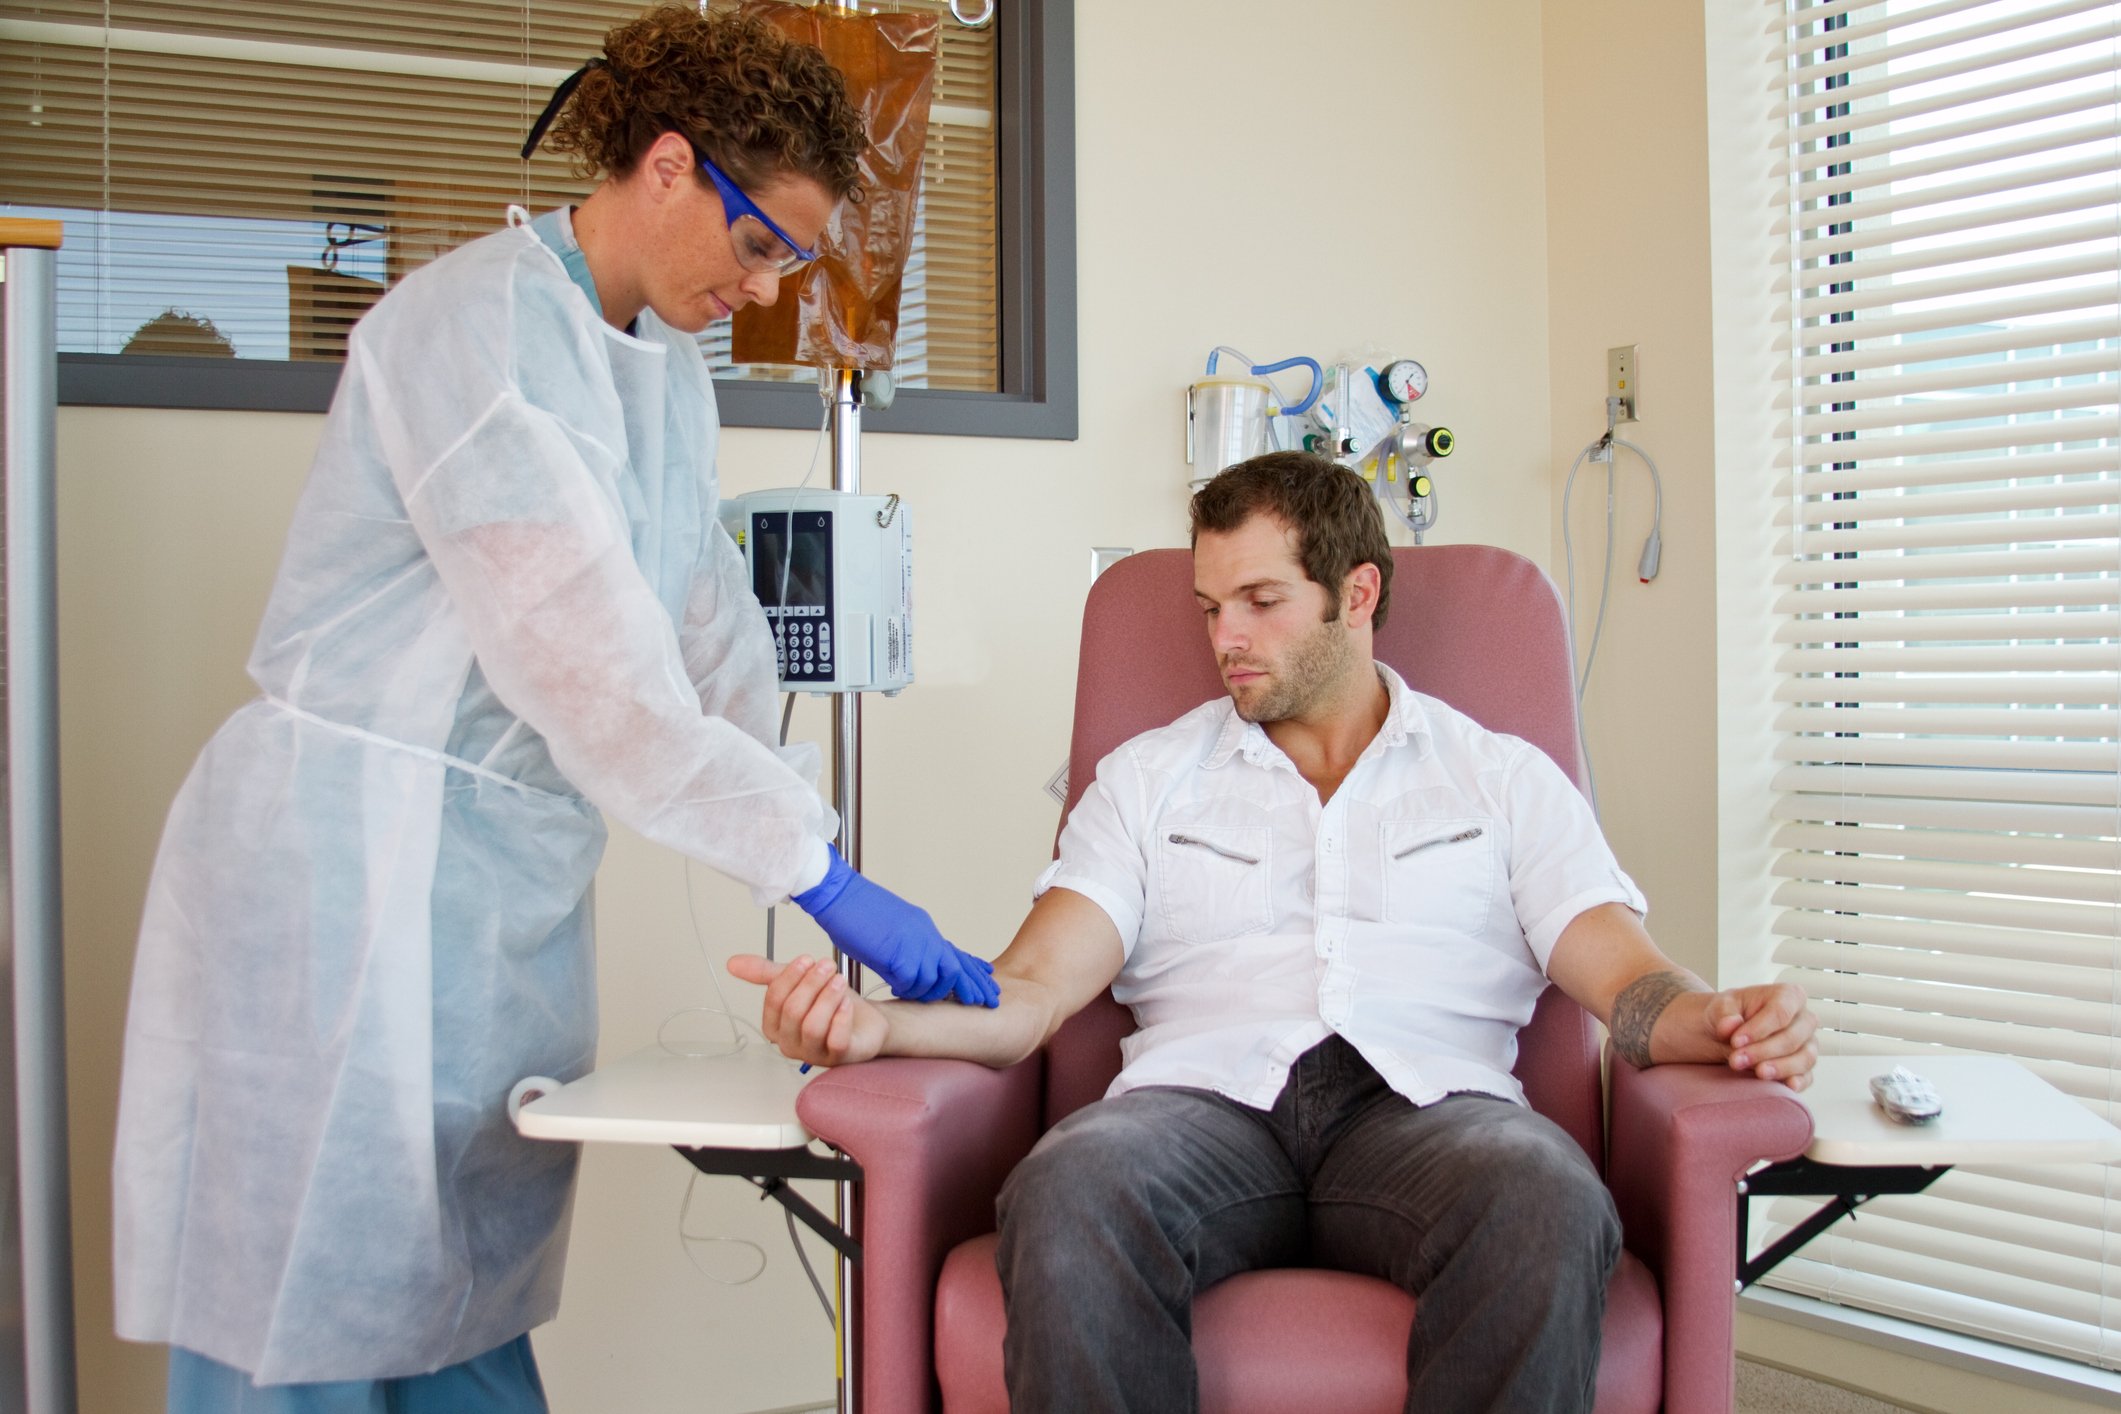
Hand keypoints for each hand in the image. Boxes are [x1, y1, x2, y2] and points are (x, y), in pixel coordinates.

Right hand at [728, 954, 887, 1066]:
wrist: (866, 1021)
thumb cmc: (829, 1005)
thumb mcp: (798, 983)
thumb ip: (766, 974)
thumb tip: (732, 963)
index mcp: (775, 1028)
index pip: (773, 1000)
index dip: (790, 976)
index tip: (807, 959)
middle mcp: (790, 1045)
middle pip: (793, 1011)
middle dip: (811, 983)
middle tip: (827, 966)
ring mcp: (814, 1055)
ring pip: (813, 1026)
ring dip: (827, 997)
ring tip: (839, 981)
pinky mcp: (838, 1058)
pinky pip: (836, 1040)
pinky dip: (842, 1017)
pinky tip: (847, 1003)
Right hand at [790, 846, 999, 1006]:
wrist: (838, 893)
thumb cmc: (855, 911)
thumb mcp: (891, 930)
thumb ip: (905, 949)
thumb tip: (908, 973)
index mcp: (923, 929)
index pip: (955, 953)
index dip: (973, 968)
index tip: (988, 978)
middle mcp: (925, 935)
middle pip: (957, 967)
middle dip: (970, 987)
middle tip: (983, 1002)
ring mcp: (913, 943)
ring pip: (936, 979)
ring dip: (928, 992)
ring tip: (919, 997)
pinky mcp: (897, 953)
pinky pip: (910, 982)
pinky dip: (904, 989)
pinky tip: (896, 990)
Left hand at [1705, 983, 1817, 1089]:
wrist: (1727, 1033)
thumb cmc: (1729, 1015)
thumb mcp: (1720, 1007)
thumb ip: (1724, 1014)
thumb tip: (1730, 1025)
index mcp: (1788, 995)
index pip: (1780, 1012)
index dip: (1759, 1029)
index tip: (1735, 1041)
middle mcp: (1804, 1019)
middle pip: (1792, 1037)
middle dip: (1763, 1051)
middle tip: (1736, 1060)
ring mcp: (1808, 1044)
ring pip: (1804, 1058)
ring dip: (1779, 1068)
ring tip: (1756, 1073)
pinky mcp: (1804, 1067)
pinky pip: (1808, 1076)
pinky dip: (1799, 1082)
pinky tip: (1788, 1086)